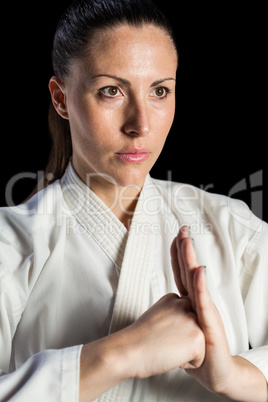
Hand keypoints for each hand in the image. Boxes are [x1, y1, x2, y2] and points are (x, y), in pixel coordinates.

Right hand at [125, 293, 204, 378]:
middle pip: (194, 331)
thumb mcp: (157, 315)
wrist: (130, 350)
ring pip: (198, 345)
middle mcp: (185, 304)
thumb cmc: (140, 339)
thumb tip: (182, 324)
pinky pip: (199, 359)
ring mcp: (192, 319)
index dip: (173, 332)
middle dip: (182, 340)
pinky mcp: (197, 337)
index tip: (159, 332)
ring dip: (184, 351)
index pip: (186, 320)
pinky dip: (186, 363)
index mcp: (174, 298)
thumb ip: (173, 313)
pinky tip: (170, 354)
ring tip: (166, 346)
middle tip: (162, 339)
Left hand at [170, 226, 267, 400]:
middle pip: (189, 271)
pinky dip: (200, 286)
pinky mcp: (210, 325)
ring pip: (196, 281)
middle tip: (183, 228)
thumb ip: (172, 316)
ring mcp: (205, 312)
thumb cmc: (196, 351)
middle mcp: (197, 303)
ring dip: (191, 259)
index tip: (174, 236)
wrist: (215, 373)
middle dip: (185, 248)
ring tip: (188, 241)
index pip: (181, 273)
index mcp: (188, 302)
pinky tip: (199, 270)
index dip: (177, 255)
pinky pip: (203, 303)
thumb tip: (161, 311)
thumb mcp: (179, 329)